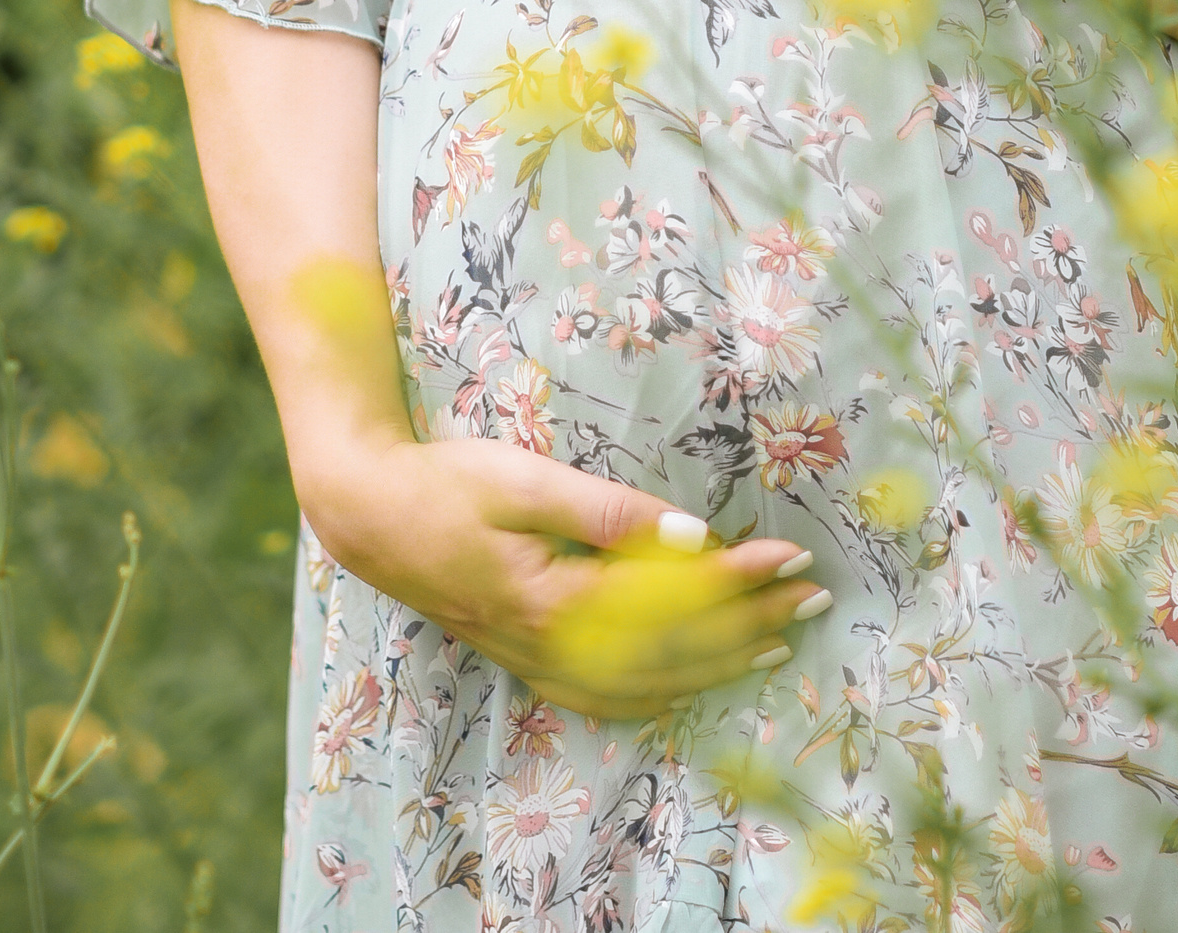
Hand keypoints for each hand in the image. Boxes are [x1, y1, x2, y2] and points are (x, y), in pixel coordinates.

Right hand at [296, 435, 828, 719]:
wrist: (366, 515)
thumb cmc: (444, 483)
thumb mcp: (524, 481)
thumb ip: (607, 513)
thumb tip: (690, 534)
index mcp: (559, 598)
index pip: (673, 598)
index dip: (739, 579)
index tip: (793, 558)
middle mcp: (553, 644)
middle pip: (672, 646)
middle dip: (749, 624)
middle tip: (812, 600)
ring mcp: (537, 658)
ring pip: (646, 680)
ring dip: (717, 664)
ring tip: (776, 646)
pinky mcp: (523, 657)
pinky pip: (602, 696)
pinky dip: (654, 696)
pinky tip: (685, 689)